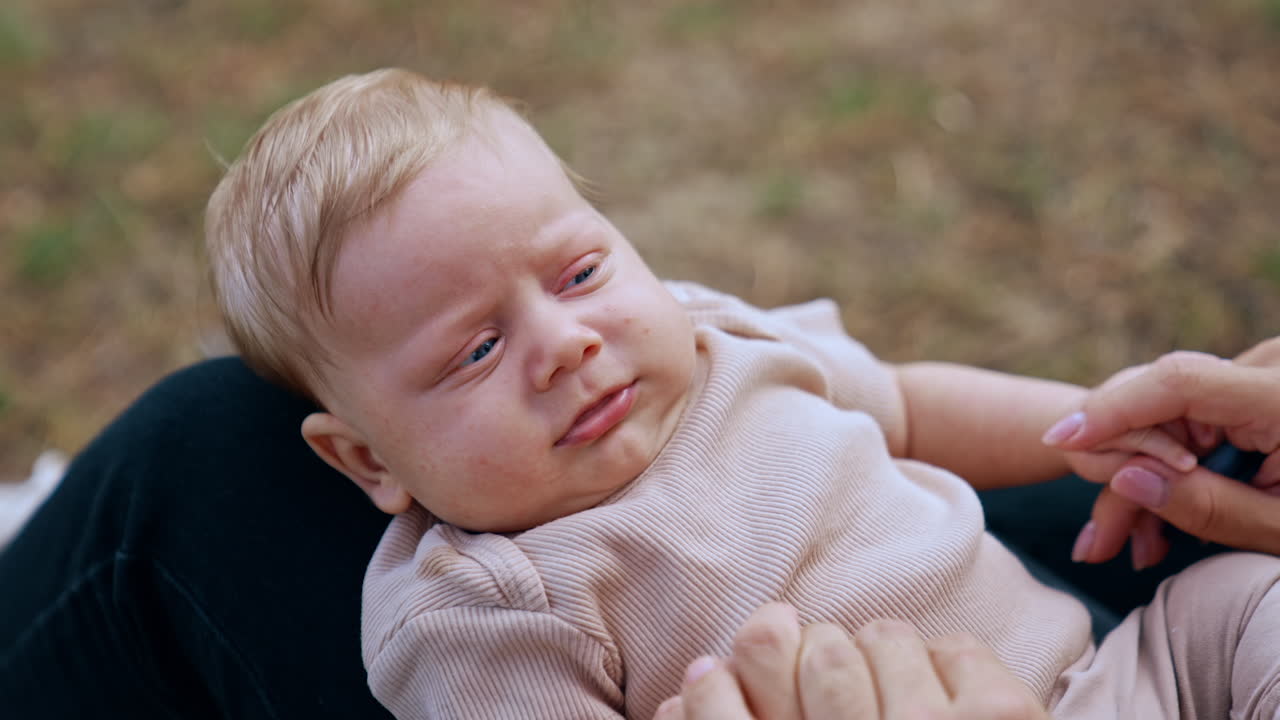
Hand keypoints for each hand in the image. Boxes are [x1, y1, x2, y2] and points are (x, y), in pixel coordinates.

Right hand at [654, 604, 1049, 719]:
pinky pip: (950, 644)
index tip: (723, 684)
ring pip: (879, 635)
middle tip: (827, 701)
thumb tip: (697, 679)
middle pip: (803, 647)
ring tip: (889, 709)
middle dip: (809, 663)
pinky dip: (942, 666)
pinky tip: (940, 709)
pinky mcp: (1004, 717)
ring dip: (879, 663)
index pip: (718, 695)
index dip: (720, 688)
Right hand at [1044, 342, 1279, 557]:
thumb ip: (1210, 507)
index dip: (1112, 410)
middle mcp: (1273, 368)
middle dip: (1122, 473)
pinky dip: (1170, 465)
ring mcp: (1263, 372)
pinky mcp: (1255, 387)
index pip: (1178, 382)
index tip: (1062, 441)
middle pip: (1163, 407)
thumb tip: (1126, 474)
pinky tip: (1158, 518)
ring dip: (1142, 476)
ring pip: (1169, 417)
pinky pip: (1192, 420)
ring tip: (1133, 548)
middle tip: (1096, 547)